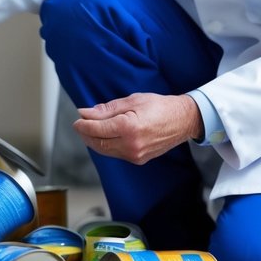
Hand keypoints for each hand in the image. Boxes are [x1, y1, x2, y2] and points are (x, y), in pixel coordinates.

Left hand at [74, 93, 202, 164]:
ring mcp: (135, 155)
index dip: (83, 124)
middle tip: (80, 124)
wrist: (183, 120)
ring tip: (90, 129)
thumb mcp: (132, 100)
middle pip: (98, 143)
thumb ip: (107, 109)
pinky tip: (105, 136)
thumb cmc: (160, 107)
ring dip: (94, 141)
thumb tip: (86, 113)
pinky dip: (106, 145)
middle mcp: (131, 145)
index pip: (97, 129)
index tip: (77, 119)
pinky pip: (115, 154)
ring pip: (105, 151)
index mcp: (129, 128)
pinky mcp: (138, 159)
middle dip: (86, 134)